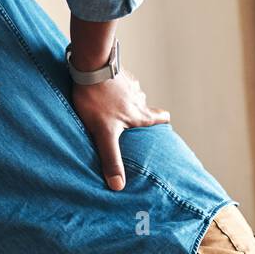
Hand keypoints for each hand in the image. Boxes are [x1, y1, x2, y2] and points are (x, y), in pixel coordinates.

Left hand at [70, 71, 169, 190]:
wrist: (90, 67)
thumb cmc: (98, 101)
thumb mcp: (104, 134)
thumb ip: (111, 159)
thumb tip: (118, 186)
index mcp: (139, 113)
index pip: (159, 117)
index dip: (162, 120)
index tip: (164, 123)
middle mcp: (138, 97)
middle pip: (145, 105)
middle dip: (142, 110)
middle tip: (134, 116)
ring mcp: (127, 83)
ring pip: (131, 92)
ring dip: (125, 98)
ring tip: (112, 105)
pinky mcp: (114, 72)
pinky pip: (116, 81)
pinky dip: (112, 86)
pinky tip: (100, 89)